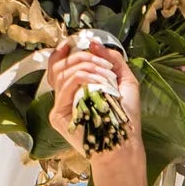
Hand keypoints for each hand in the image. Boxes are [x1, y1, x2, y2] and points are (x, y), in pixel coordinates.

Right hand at [45, 34, 146, 185]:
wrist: (125, 143)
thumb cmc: (125, 117)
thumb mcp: (124, 81)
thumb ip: (112, 60)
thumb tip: (94, 42)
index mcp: (75, 89)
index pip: (60, 67)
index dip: (62, 53)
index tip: (73, 43)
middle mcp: (64, 96)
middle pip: (60, 67)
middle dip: (82, 58)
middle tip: (103, 64)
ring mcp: (60, 106)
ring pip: (63, 74)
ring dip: (87, 67)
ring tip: (106, 75)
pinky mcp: (59, 115)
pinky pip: (65, 87)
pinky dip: (83, 78)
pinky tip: (98, 82)